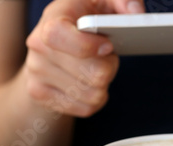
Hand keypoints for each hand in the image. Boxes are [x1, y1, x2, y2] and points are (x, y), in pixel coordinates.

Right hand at [25, 0, 145, 116]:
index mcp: (52, 17)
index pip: (58, 35)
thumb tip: (137, 14)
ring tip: (96, 69)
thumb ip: (122, 1)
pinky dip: (96, 100)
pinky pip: (85, 109)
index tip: (108, 46)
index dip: (87, 45)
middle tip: (107, 57)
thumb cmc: (83, 22)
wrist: (51, 49)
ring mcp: (36, 72)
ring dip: (104, 85)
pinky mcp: (40, 95)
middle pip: (92, 74)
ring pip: (92, 95)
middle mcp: (38, 45)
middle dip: (110, 67)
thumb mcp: (102, 3)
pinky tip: (90, 85)